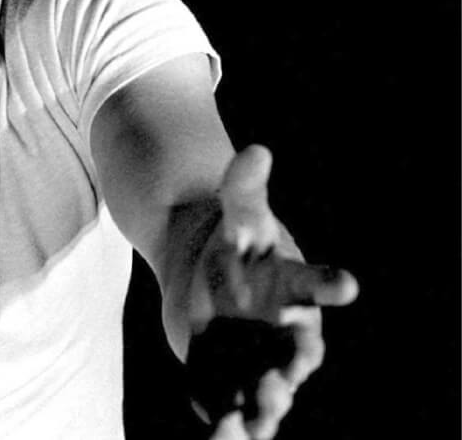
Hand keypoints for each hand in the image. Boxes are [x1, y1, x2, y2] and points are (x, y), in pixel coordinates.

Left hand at [187, 145, 358, 439]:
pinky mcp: (228, 379)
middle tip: (276, 378)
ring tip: (244, 421)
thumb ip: (245, 188)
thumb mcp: (239, 214)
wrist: (213, 277)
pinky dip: (223, 424)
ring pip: (267, 391)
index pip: (319, 284)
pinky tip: (215, 434)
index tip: (347, 282)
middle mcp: (285, 332)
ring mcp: (258, 360)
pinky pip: (230, 407)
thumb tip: (254, 150)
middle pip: (296, 354)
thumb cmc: (239, 245)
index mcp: (294, 287)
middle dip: (288, 367)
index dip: (330, 284)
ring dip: (258, 407)